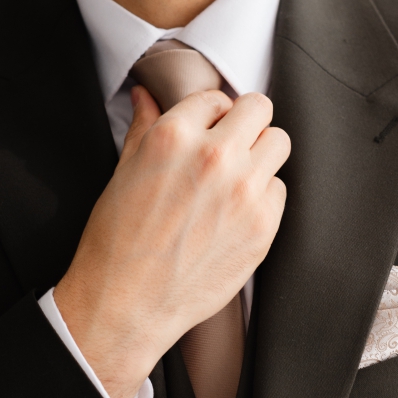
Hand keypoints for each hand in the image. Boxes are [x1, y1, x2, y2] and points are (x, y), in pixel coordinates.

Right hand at [54, 86, 290, 397]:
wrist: (127, 303)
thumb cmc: (118, 240)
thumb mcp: (124, 172)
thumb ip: (144, 128)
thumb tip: (147, 94)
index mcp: (174, 137)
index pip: (215, 97)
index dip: (211, 115)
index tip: (207, 131)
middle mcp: (214, 157)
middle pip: (259, 109)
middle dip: (246, 124)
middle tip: (232, 145)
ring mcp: (244, 191)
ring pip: (279, 143)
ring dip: (262, 154)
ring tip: (237, 177)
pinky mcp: (263, 225)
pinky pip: (280, 190)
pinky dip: (264, 197)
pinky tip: (237, 214)